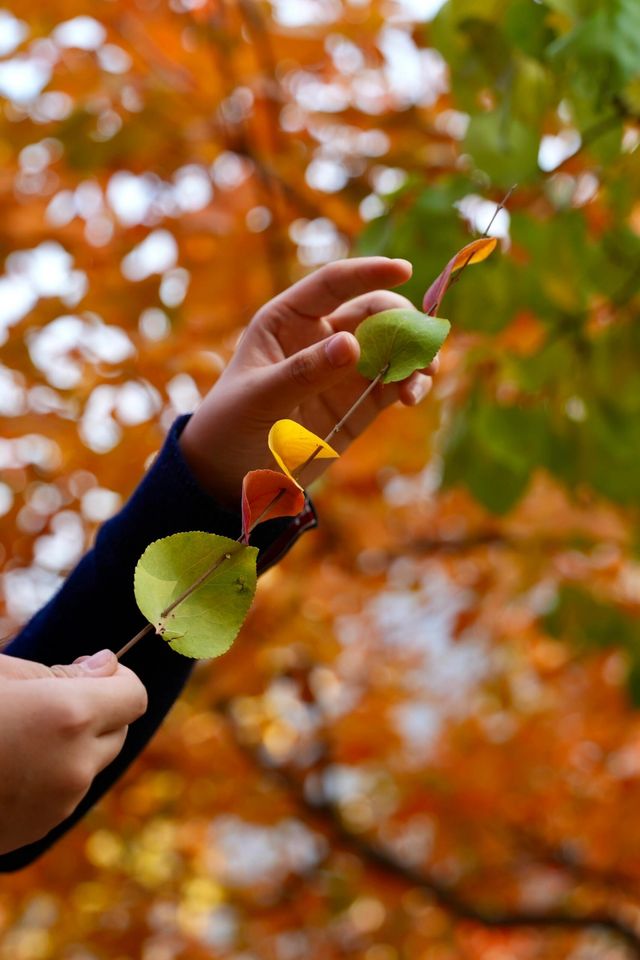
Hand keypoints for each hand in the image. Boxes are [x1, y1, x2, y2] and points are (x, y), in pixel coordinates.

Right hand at [0, 651, 147, 853]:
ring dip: (74, 745)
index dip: (117, 679)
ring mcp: (58, 804)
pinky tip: (7, 765)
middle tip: (48, 699)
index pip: (135, 694)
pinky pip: (66, 793)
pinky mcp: (38, 830)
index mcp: (70, 717)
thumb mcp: (3, 675)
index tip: (92, 670)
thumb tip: (106, 665)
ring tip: (17, 734)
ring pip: (93, 763)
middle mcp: (75, 765)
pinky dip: (53, 774)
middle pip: (119, 730)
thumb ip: (62, 671)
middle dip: (97, 710)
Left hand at [180, 257, 435, 505]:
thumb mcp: (260, 397)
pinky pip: (396, 383)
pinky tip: (412, 396)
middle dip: (402, 321)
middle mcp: (321, 337)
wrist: (231, 474)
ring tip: (422, 376)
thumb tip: (353, 345)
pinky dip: (412, 384)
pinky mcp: (361, 403)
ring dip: (415, 354)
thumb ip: (305, 371)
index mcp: (288, 320)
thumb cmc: (231, 424)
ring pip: (393, 347)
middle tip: (420, 344)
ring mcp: (344, 370)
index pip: (333, 284)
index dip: (369, 272)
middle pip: (375, 312)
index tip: (403, 270)